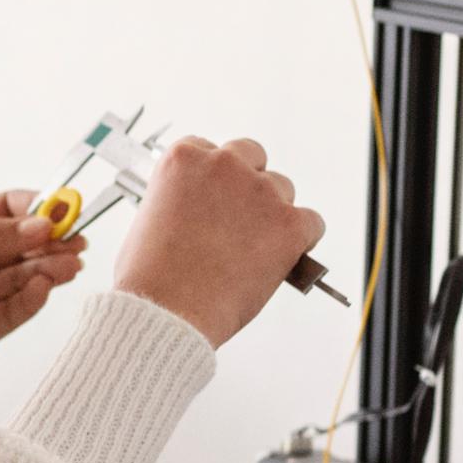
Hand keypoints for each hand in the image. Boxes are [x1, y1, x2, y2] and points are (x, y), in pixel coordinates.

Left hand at [0, 190, 87, 422]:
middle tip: (76, 241)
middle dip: (52, 242)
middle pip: (25, 247)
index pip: (9, 211)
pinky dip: (33, 299)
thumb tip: (41, 226)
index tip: (60, 210)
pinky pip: (16, 311)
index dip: (37, 209)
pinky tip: (44, 287)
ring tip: (70, 265)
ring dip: (50, 269)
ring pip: (26, 278)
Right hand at [108, 135, 324, 347]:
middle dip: (248, 184)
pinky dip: (302, 240)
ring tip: (255, 248)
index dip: (214, 179)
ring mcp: (260, 192)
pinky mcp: (289, 223)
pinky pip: (312, 222)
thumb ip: (180, 200)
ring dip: (273, 212)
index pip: (210, 150)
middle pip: (252, 157)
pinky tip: (283, 257)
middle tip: (239, 220)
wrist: (167, 312)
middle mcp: (224, 165)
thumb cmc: (151, 277)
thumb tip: (203, 212)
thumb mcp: (150, 218)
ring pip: (282, 189)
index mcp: (184, 159)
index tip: (215, 199)